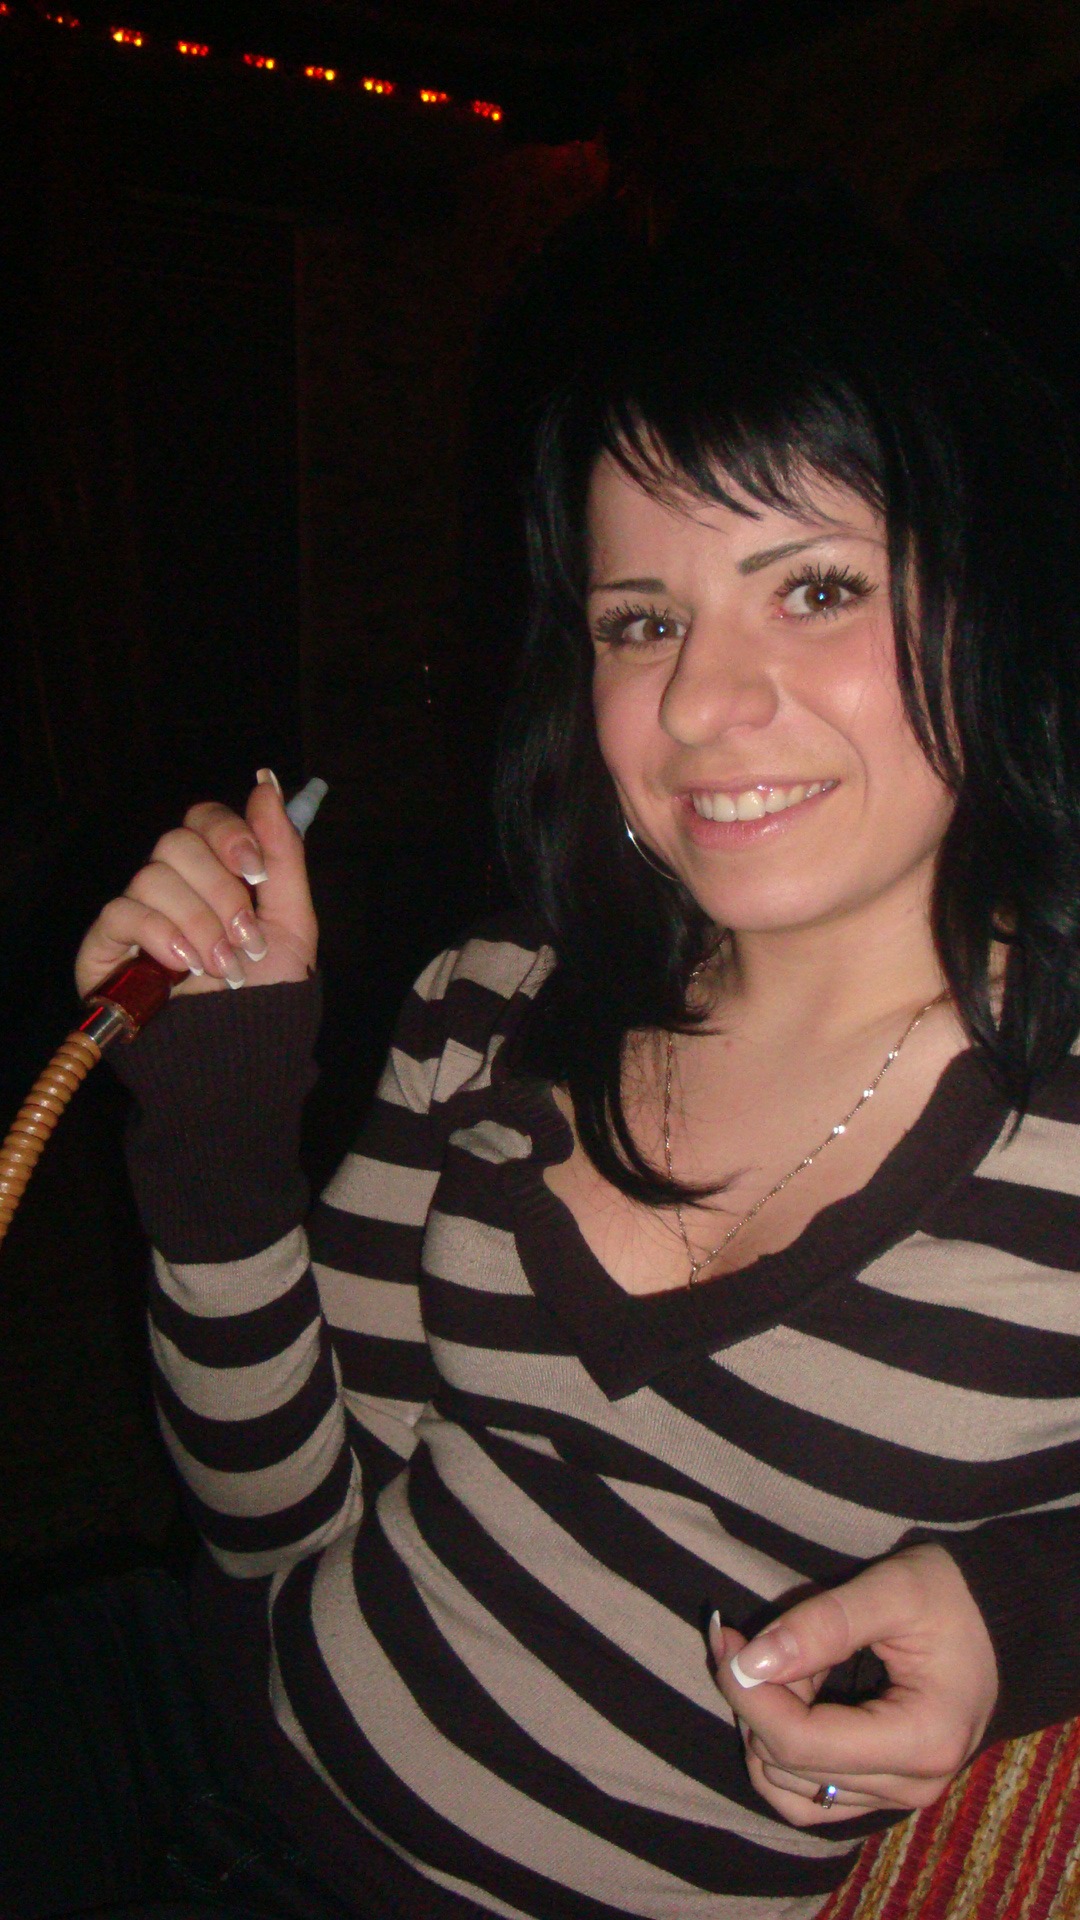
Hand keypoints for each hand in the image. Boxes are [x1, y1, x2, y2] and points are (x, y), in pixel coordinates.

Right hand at [75, 770, 317, 1000]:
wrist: (241, 1056)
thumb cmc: (266, 993)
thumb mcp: (291, 922)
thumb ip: (283, 853)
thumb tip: (267, 784)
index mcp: (214, 874)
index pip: (205, 820)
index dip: (229, 834)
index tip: (257, 873)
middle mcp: (173, 887)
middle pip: (178, 841)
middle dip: (221, 891)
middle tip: (246, 936)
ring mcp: (137, 914)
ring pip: (153, 876)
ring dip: (199, 924)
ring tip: (223, 966)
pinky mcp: (105, 945)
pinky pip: (122, 912)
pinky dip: (161, 936)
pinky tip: (184, 967)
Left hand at [710, 1544, 997, 1824]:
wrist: (995, 1620)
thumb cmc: (951, 1596)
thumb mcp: (892, 1590)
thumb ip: (821, 1625)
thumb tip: (750, 1662)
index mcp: (922, 1739)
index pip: (800, 1743)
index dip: (748, 1693)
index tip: (726, 1638)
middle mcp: (911, 1784)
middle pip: (787, 1764)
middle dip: (755, 1697)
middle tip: (757, 1636)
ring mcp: (896, 1794)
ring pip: (786, 1786)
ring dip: (766, 1724)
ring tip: (790, 1663)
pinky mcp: (880, 1789)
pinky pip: (805, 1797)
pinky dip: (781, 1751)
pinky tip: (792, 1696)